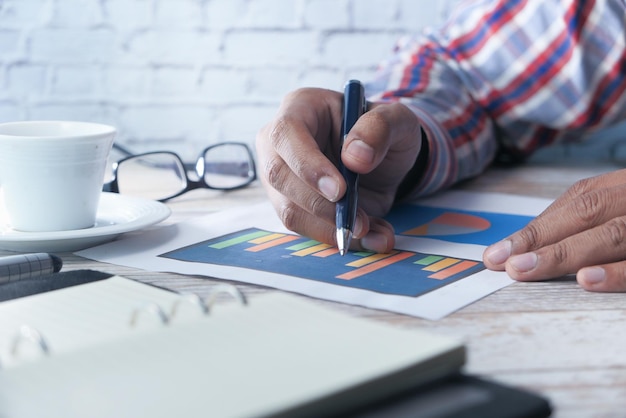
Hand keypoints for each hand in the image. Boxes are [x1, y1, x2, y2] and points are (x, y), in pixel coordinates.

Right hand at [256, 88, 422, 252]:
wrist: (382, 161)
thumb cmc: (383, 132)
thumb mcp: (397, 120)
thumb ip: (380, 129)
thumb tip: (355, 157)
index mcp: (300, 108)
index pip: (286, 134)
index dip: (308, 165)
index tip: (340, 191)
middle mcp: (279, 143)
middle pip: (279, 176)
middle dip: (319, 205)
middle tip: (359, 221)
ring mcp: (280, 177)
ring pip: (288, 210)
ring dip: (330, 228)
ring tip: (371, 230)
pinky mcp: (290, 205)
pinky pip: (305, 228)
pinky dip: (337, 237)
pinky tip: (370, 236)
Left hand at [483, 169, 625, 291]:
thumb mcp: (624, 206)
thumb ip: (591, 220)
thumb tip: (531, 246)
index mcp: (625, 186)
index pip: (577, 201)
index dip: (536, 228)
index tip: (498, 253)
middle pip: (588, 212)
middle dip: (541, 239)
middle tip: (507, 264)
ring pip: (613, 233)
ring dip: (566, 253)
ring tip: (528, 270)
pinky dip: (616, 273)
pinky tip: (586, 279)